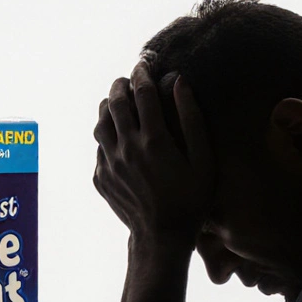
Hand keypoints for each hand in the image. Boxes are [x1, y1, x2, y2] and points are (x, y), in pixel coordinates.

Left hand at [93, 61, 215, 247]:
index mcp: (154, 139)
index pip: (142, 94)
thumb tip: (181, 84)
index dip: (143, 75)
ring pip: (100, 122)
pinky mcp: (100, 177)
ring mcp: (109, 163)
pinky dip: (106, 134)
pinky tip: (116, 136)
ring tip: (116, 101)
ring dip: (108, 107)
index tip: (144, 65)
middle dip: (121, 85)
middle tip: (127, 79)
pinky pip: (98, 147)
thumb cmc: (191, 199)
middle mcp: (127, 147)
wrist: (161, 237)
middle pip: (116, 102)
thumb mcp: (203, 160)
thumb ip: (192, 120)